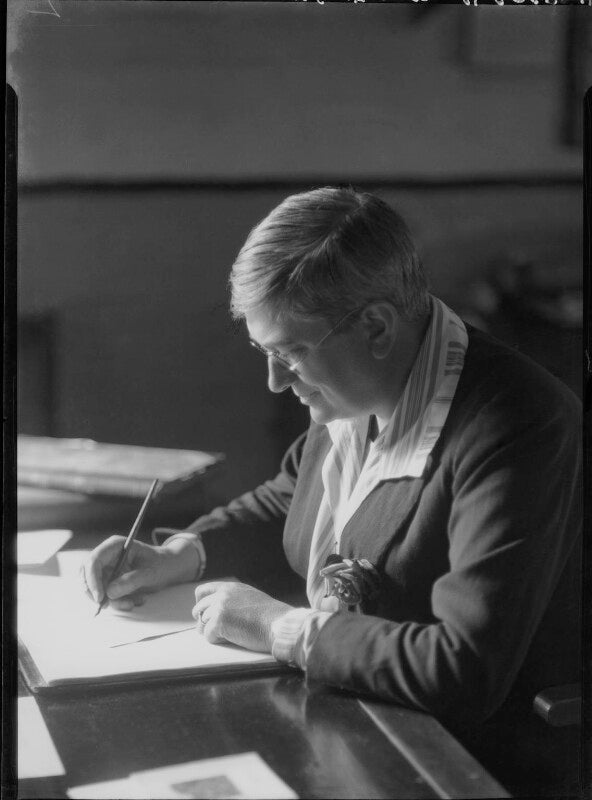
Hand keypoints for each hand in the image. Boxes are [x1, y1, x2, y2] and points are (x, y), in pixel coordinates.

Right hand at [80, 535, 198, 610]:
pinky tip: (134, 601)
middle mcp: (106, 556)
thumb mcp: (150, 572)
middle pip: (86, 574)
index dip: (92, 580)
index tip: (100, 598)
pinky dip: (116, 603)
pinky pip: (104, 596)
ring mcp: (105, 569)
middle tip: (108, 605)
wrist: (167, 568)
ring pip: (94, 589)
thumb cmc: (160, 564)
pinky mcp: (108, 582)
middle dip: (95, 593)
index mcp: (114, 546)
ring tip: (133, 602)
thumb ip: (131, 580)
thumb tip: (109, 592)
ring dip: (110, 601)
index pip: (94, 560)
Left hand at [192, 581, 291, 652]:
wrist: (278, 623)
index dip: (200, 604)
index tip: (204, 614)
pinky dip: (218, 641)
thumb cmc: (270, 616)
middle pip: (198, 609)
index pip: (202, 591)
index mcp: (230, 587)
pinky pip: (209, 636)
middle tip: (217, 631)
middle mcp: (222, 594)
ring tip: (232, 634)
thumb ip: (233, 600)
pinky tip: (234, 638)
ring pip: (202, 624)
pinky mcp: (219, 621)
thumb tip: (218, 613)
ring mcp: (219, 606)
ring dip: (213, 632)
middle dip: (204, 622)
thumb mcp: (250, 598)